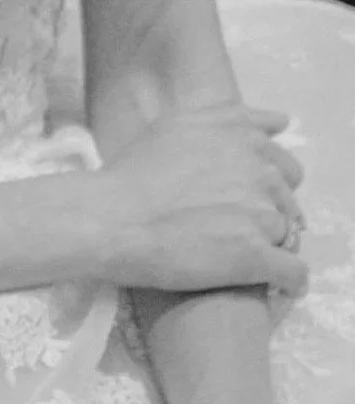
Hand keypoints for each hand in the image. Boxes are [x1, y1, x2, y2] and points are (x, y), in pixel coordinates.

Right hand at [95, 105, 306, 296]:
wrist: (109, 220)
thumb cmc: (133, 173)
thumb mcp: (179, 125)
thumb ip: (233, 118)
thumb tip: (283, 122)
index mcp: (246, 140)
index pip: (285, 168)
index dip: (263, 188)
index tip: (237, 201)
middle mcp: (262, 173)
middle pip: (288, 202)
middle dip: (267, 215)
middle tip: (228, 228)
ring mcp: (262, 215)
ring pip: (287, 237)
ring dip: (267, 246)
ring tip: (230, 256)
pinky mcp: (256, 257)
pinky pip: (292, 274)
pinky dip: (285, 281)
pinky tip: (268, 285)